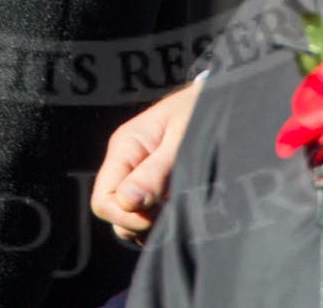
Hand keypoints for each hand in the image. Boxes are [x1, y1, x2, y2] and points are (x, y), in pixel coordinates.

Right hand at [90, 78, 202, 243]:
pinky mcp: (155, 186)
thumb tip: (126, 203)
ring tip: (182, 207)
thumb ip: (155, 172)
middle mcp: (126, 164)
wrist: (219, 98)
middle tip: (174, 210)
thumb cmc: (200, 112)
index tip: (157, 216)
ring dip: (153, 223)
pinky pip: (147, 215)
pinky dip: (161, 221)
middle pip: (114, 213)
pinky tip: (183, 209)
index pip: (103, 200)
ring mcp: (139, 176)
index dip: (126, 216)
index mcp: (125, 148)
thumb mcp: (181, 139)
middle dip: (140, 222)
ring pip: (130, 218)